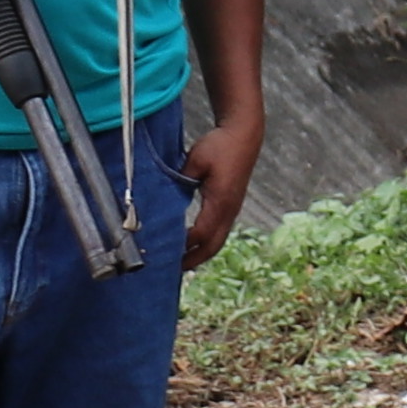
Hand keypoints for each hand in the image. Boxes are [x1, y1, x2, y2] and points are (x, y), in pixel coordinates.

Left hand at [174, 104, 265, 266]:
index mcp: (220, 202)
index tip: (162, 254)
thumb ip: (181, 181)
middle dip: (193, 261)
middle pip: (212, 246)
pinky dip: (205, 242)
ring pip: (217, 241)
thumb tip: (166, 199)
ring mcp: (232, 209)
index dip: (182, 247)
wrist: (244, 135)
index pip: (199, 234)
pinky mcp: (231, 206)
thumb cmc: (220, 146)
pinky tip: (193, 244)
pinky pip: (219, 231)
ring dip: (200, 254)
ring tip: (181, 264)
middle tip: (171, 272)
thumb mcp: (195, 160)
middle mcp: (229, 210)